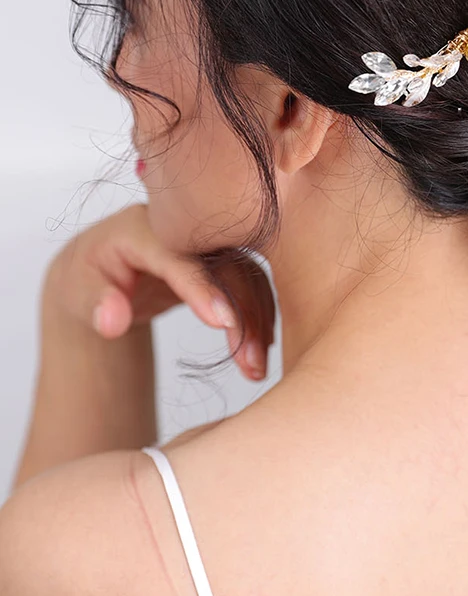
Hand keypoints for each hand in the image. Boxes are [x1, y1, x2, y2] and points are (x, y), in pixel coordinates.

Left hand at [46, 203, 275, 380]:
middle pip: (224, 265)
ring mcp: (207, 243)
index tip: (222, 323)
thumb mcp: (79, 292)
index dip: (201, 288)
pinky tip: (260, 349)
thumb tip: (111, 322)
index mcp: (143, 228)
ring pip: (245, 276)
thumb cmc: (89, 280)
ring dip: (257, 321)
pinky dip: (258, 318)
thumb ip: (95, 304)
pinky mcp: (221, 261)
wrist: (103, 270)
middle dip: (242, 313)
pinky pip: (249, 286)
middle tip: (251, 363)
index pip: (179, 256)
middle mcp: (184, 228)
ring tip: (256, 368)